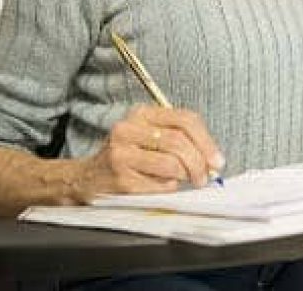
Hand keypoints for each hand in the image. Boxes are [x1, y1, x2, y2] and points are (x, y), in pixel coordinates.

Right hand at [72, 105, 223, 199]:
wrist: (85, 179)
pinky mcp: (120, 180)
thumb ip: (180, 139)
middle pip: (179, 142)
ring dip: (184, 177)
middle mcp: (128, 129)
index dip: (207, 141)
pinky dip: (167, 189)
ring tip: (181, 180)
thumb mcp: (150, 137)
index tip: (217, 159)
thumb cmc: (127, 157)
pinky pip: (159, 186)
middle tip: (205, 177)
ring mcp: (121, 154)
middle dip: (199, 163)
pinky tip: (159, 186)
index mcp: (142, 114)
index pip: (185, 120)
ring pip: (171, 165)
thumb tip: (213, 158)